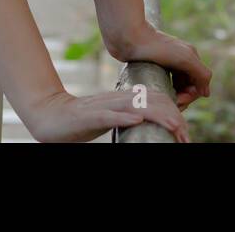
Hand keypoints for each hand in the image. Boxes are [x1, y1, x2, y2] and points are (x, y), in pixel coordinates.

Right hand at [21, 88, 191, 142]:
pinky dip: (124, 118)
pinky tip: (137, 121)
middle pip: (151, 100)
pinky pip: (109, 116)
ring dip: (157, 117)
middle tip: (185, 134)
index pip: (155, 98)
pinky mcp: (89, 116)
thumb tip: (148, 120)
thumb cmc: (80, 120)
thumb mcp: (110, 116)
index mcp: (122, 99)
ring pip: (136, 107)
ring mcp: (103, 107)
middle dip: (172, 116)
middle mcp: (116, 99)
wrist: (49, 115)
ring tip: (174, 127)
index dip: (174, 112)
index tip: (184, 130)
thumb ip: (127, 115)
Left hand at [108, 23, 212, 111]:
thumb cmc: (156, 47)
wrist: (128, 37)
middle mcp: (180, 60)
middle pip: (188, 86)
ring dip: (173, 96)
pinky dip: (164, 91)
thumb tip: (206, 93)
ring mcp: (166, 64)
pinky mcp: (153, 66)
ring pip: (176, 86)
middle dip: (182, 97)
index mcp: (190, 56)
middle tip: (171, 103)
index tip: (178, 100)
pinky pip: (164, 84)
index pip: (198, 84)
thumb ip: (201, 74)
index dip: (191, 96)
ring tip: (163, 101)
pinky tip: (157, 94)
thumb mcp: (184, 58)